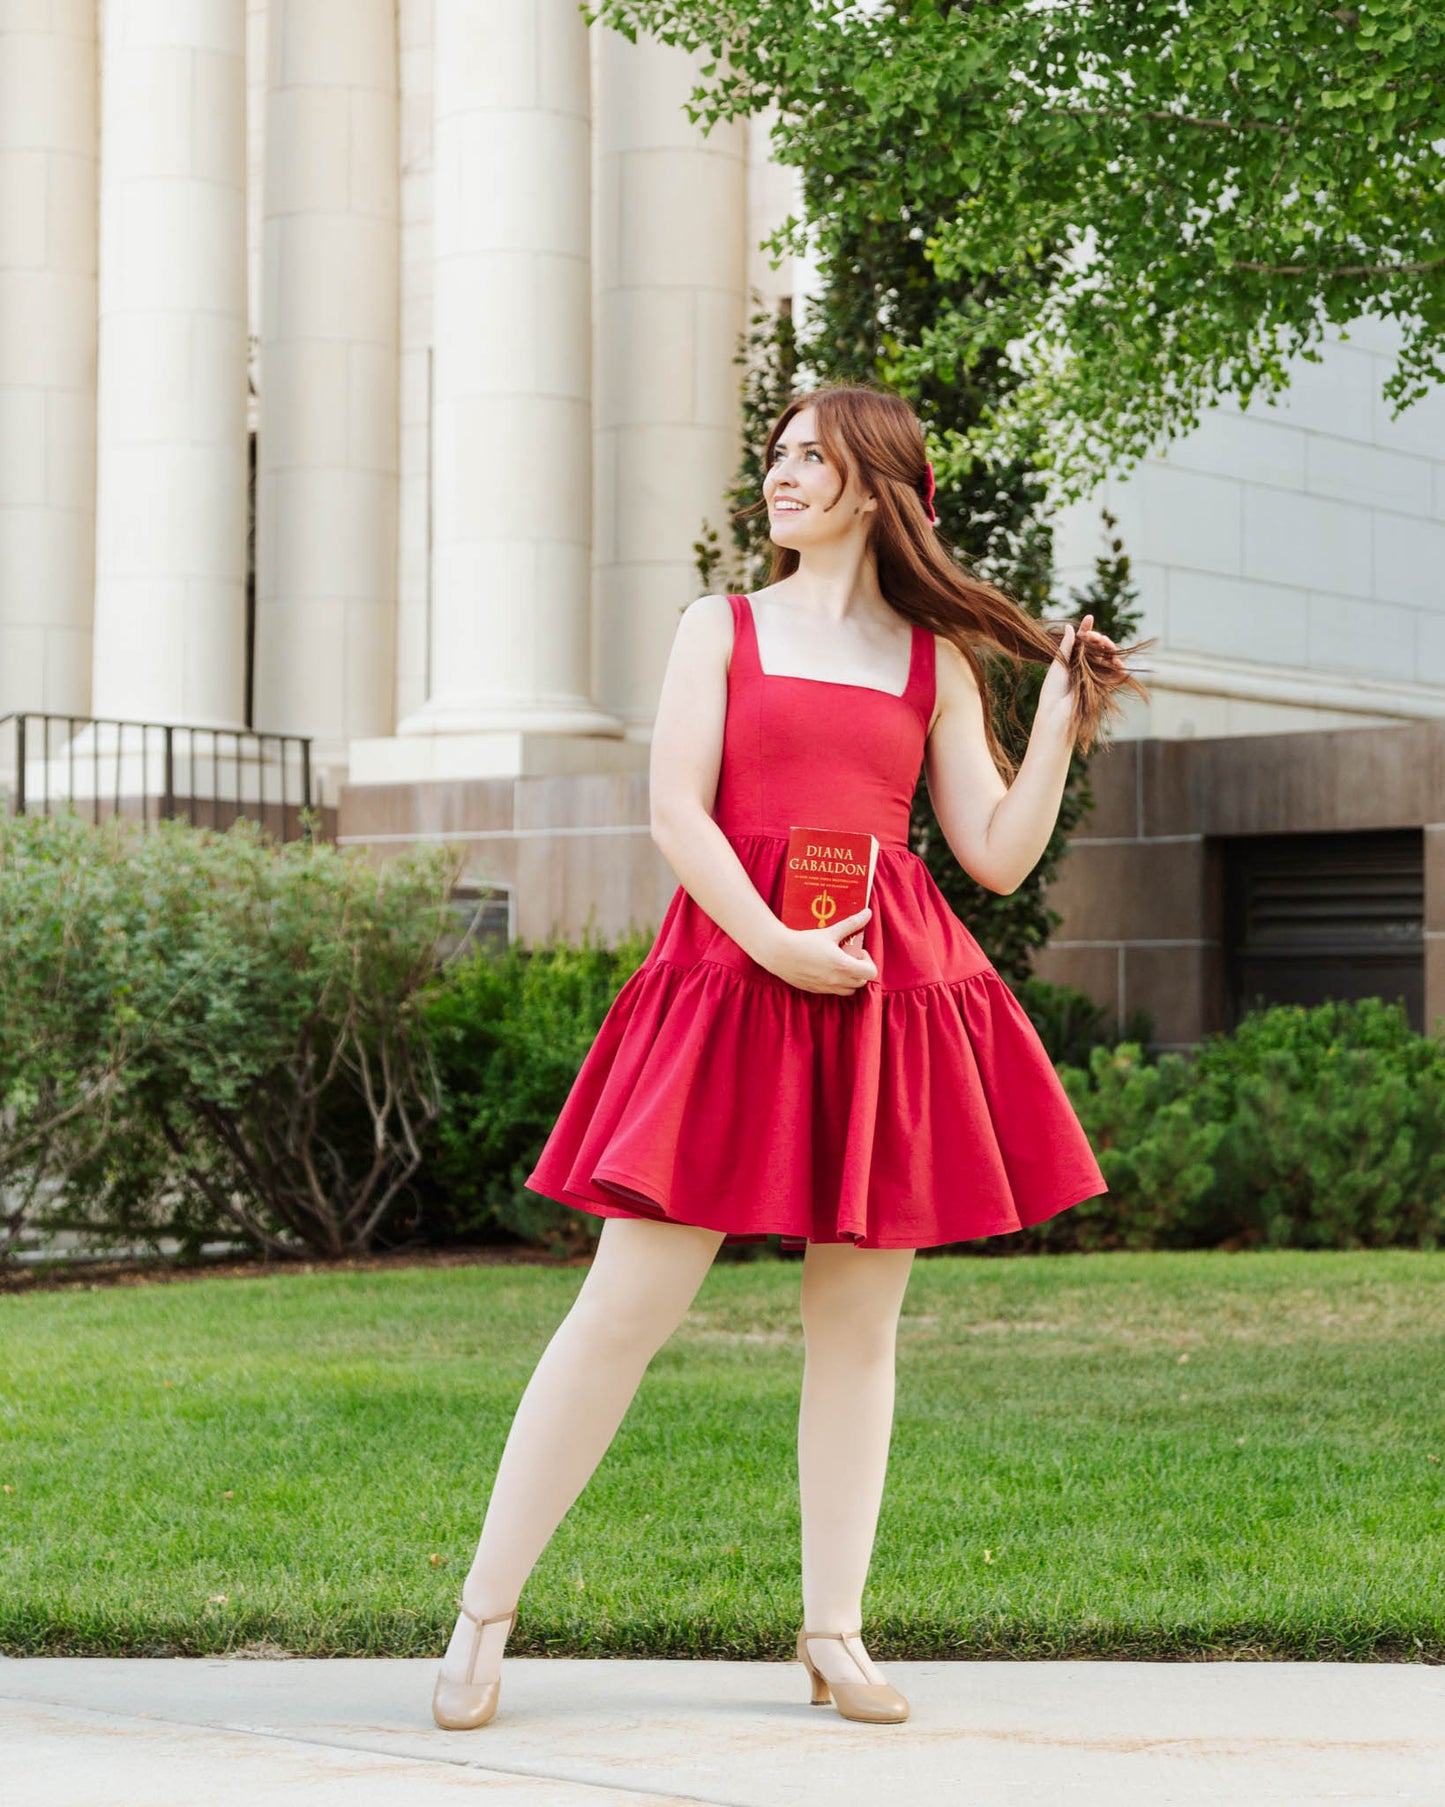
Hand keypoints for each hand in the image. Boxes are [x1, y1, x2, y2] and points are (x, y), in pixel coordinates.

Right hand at [762, 908, 876, 993]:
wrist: (779, 953)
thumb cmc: (804, 941)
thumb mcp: (830, 932)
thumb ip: (851, 924)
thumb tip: (868, 913)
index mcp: (843, 966)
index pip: (870, 973)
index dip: (868, 962)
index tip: (858, 951)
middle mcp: (837, 980)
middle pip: (861, 982)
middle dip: (860, 970)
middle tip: (849, 956)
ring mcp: (826, 988)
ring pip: (849, 990)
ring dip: (850, 979)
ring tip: (840, 965)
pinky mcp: (815, 990)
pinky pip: (833, 991)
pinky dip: (836, 983)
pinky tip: (826, 969)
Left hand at [1038, 612, 1118, 718]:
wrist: (1057, 711)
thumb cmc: (1053, 689)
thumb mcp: (1058, 664)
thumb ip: (1066, 646)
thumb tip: (1070, 627)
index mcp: (1073, 660)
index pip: (1082, 641)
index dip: (1086, 629)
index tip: (1089, 618)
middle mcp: (1085, 666)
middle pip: (1097, 647)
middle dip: (1098, 638)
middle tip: (1093, 636)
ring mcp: (1095, 675)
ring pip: (1108, 656)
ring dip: (1108, 647)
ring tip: (1103, 642)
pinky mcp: (1104, 686)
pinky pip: (1116, 673)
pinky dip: (1118, 664)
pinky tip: (1115, 658)